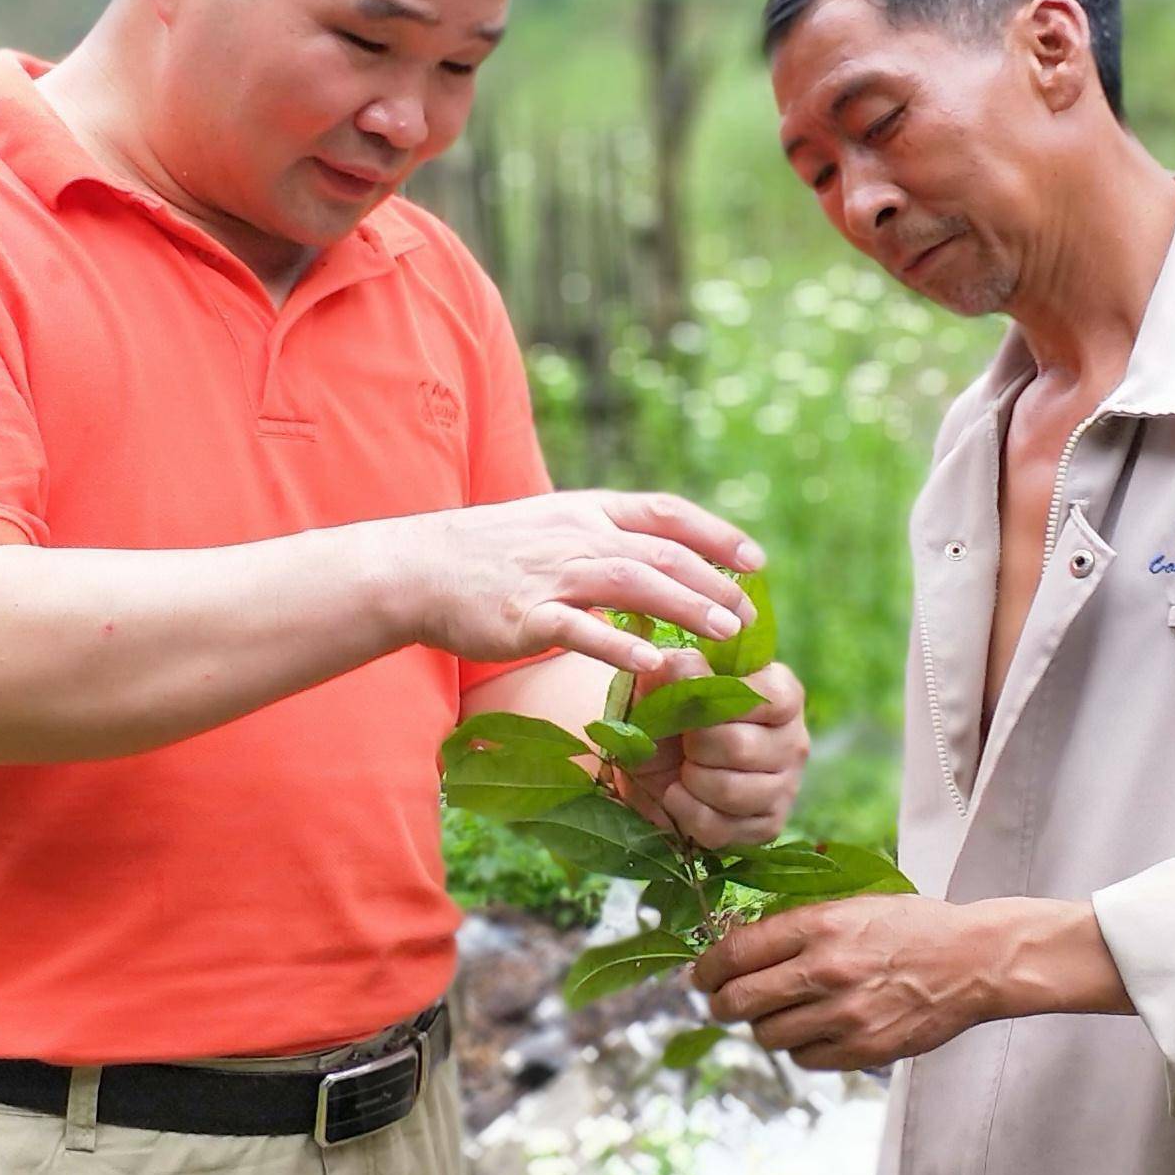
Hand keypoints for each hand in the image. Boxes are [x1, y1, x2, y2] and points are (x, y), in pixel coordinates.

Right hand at [399, 491, 760, 676]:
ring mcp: (553, 574)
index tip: (755, 560)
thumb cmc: (489, 556)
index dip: (715, 535)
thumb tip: (656, 563)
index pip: (666, 513)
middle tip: (750, 614)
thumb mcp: (551, 528)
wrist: (419, 568)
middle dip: (714, 581)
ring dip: (685, 607)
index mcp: (588, 511)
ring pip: (634, 583)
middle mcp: (578, 536)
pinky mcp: (527, 615)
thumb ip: (601, 541)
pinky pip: (582, 630)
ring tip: (724, 634)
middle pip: (662, 552)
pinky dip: (620, 644)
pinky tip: (653, 663)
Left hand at [615, 658, 807, 850]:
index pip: (767, 698)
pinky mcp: (767, 826)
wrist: (660, 762)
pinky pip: (721, 828)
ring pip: (732, 792)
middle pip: (740, 747)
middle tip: (683, 741)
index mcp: (782, 694)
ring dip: (691, 780)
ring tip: (683, 769)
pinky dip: (686, 813)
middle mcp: (794, 741)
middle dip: (695, 746)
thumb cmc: (673, 711)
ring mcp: (786, 787)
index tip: (691, 703)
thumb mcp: (666, 681)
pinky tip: (679, 796)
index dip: (717, 704)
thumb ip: (676, 667)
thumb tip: (684, 665)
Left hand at [691, 894, 1002, 1070]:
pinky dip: (800, 1047)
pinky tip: (812, 1030)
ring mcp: (844, 1016)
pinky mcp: (863, 1050)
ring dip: (762, 1026)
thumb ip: (801, 926)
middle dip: (719, 1003)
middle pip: (741, 1000)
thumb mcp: (853, 907)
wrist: (973, 962)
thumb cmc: (913, 928)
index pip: (738, 952)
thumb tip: (744, 949)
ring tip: (776, 1014)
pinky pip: (805, 1058)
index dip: (708, 967)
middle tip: (719, 1002)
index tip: (700, 975)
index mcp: (820, 926)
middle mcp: (826, 971)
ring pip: (768, 1035)